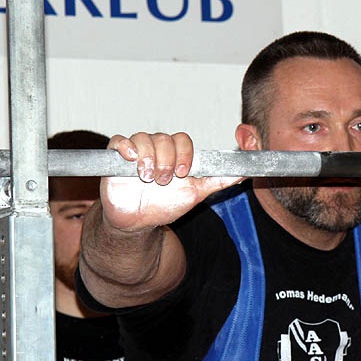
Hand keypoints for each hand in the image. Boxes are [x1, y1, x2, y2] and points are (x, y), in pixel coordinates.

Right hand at [101, 132, 243, 231]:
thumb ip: (219, 181)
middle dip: (167, 159)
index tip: (184, 172)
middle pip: (163, 138)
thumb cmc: (166, 205)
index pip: (182, 140)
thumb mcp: (196, 193)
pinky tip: (131, 159)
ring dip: (148, 157)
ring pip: (143, 138)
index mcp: (175, 154)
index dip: (184, 153)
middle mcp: (156, 149)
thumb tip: (245, 173)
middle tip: (165, 180)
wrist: (139, 223)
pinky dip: (125, 146)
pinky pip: (118, 141)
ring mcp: (136, 152)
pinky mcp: (115, 158)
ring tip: (148, 178)